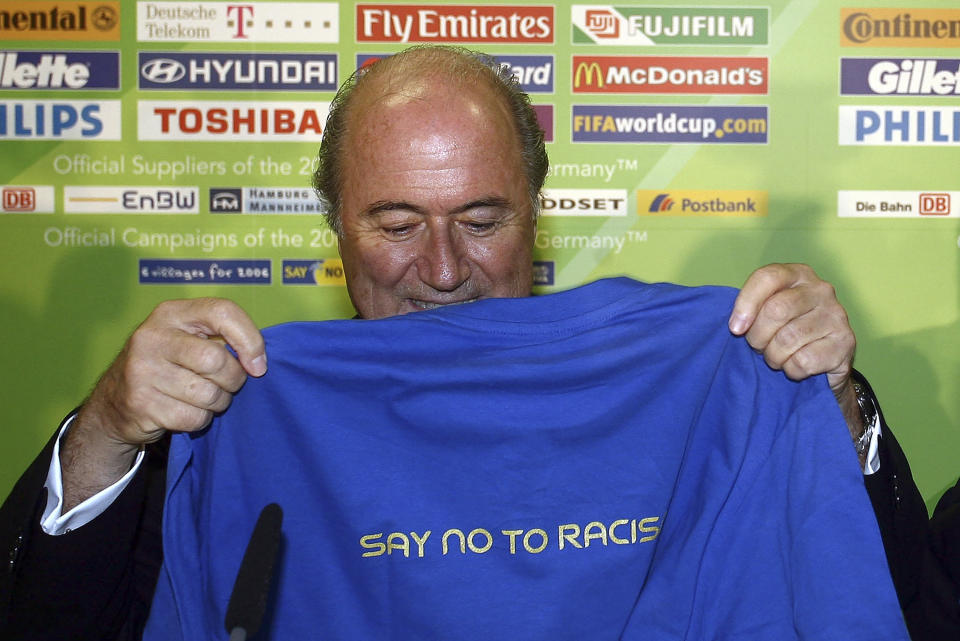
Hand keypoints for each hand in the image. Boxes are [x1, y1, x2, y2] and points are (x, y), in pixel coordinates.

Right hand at [62, 298, 265, 507]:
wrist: (115, 402)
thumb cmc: (168, 365)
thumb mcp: (189, 338)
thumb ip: (224, 338)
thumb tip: (258, 364)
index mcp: (171, 313)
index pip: (222, 312)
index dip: (250, 340)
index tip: (257, 365)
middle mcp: (152, 336)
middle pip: (216, 359)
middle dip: (233, 380)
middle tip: (227, 385)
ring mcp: (142, 370)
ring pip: (209, 393)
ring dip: (218, 402)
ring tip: (205, 398)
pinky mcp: (141, 403)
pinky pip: (194, 417)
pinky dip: (201, 419)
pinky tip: (187, 411)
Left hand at [728, 264, 861, 437]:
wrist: (825, 361)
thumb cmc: (787, 330)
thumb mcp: (767, 312)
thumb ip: (752, 308)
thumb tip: (736, 325)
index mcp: (798, 274)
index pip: (767, 277)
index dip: (745, 304)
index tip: (736, 328)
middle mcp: (821, 289)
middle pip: (776, 310)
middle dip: (757, 336)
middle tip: (758, 347)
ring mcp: (836, 315)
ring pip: (788, 339)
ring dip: (773, 356)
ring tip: (776, 357)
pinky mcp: (845, 343)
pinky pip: (803, 361)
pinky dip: (791, 370)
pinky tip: (795, 366)